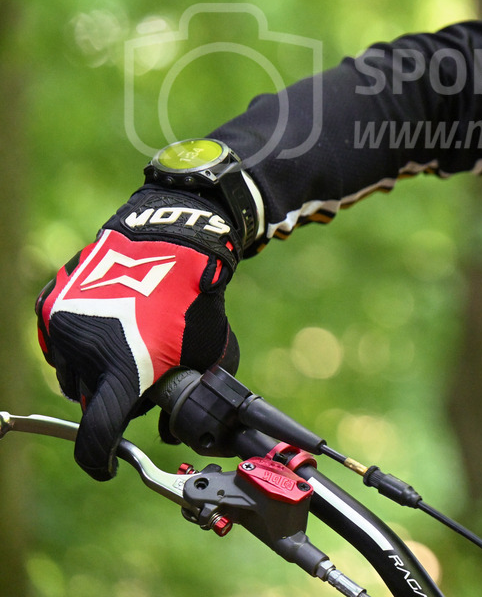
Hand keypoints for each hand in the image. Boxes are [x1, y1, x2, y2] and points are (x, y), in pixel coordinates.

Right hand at [36, 186, 241, 479]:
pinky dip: (79, 344)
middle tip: (141, 375)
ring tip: (128, 344)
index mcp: (120, 370)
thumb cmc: (194, 301)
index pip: (96, 436)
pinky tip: (109, 326)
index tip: (110, 465)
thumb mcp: (208, 356)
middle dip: (111, 399)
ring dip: (93, 372)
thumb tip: (171, 432)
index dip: (101, 460)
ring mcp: (62, 325)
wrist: (173, 240)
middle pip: (87, 401)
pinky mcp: (50, 304)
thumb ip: (189, 401)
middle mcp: (83, 350)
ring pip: (71, 373)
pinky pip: (58, 343)